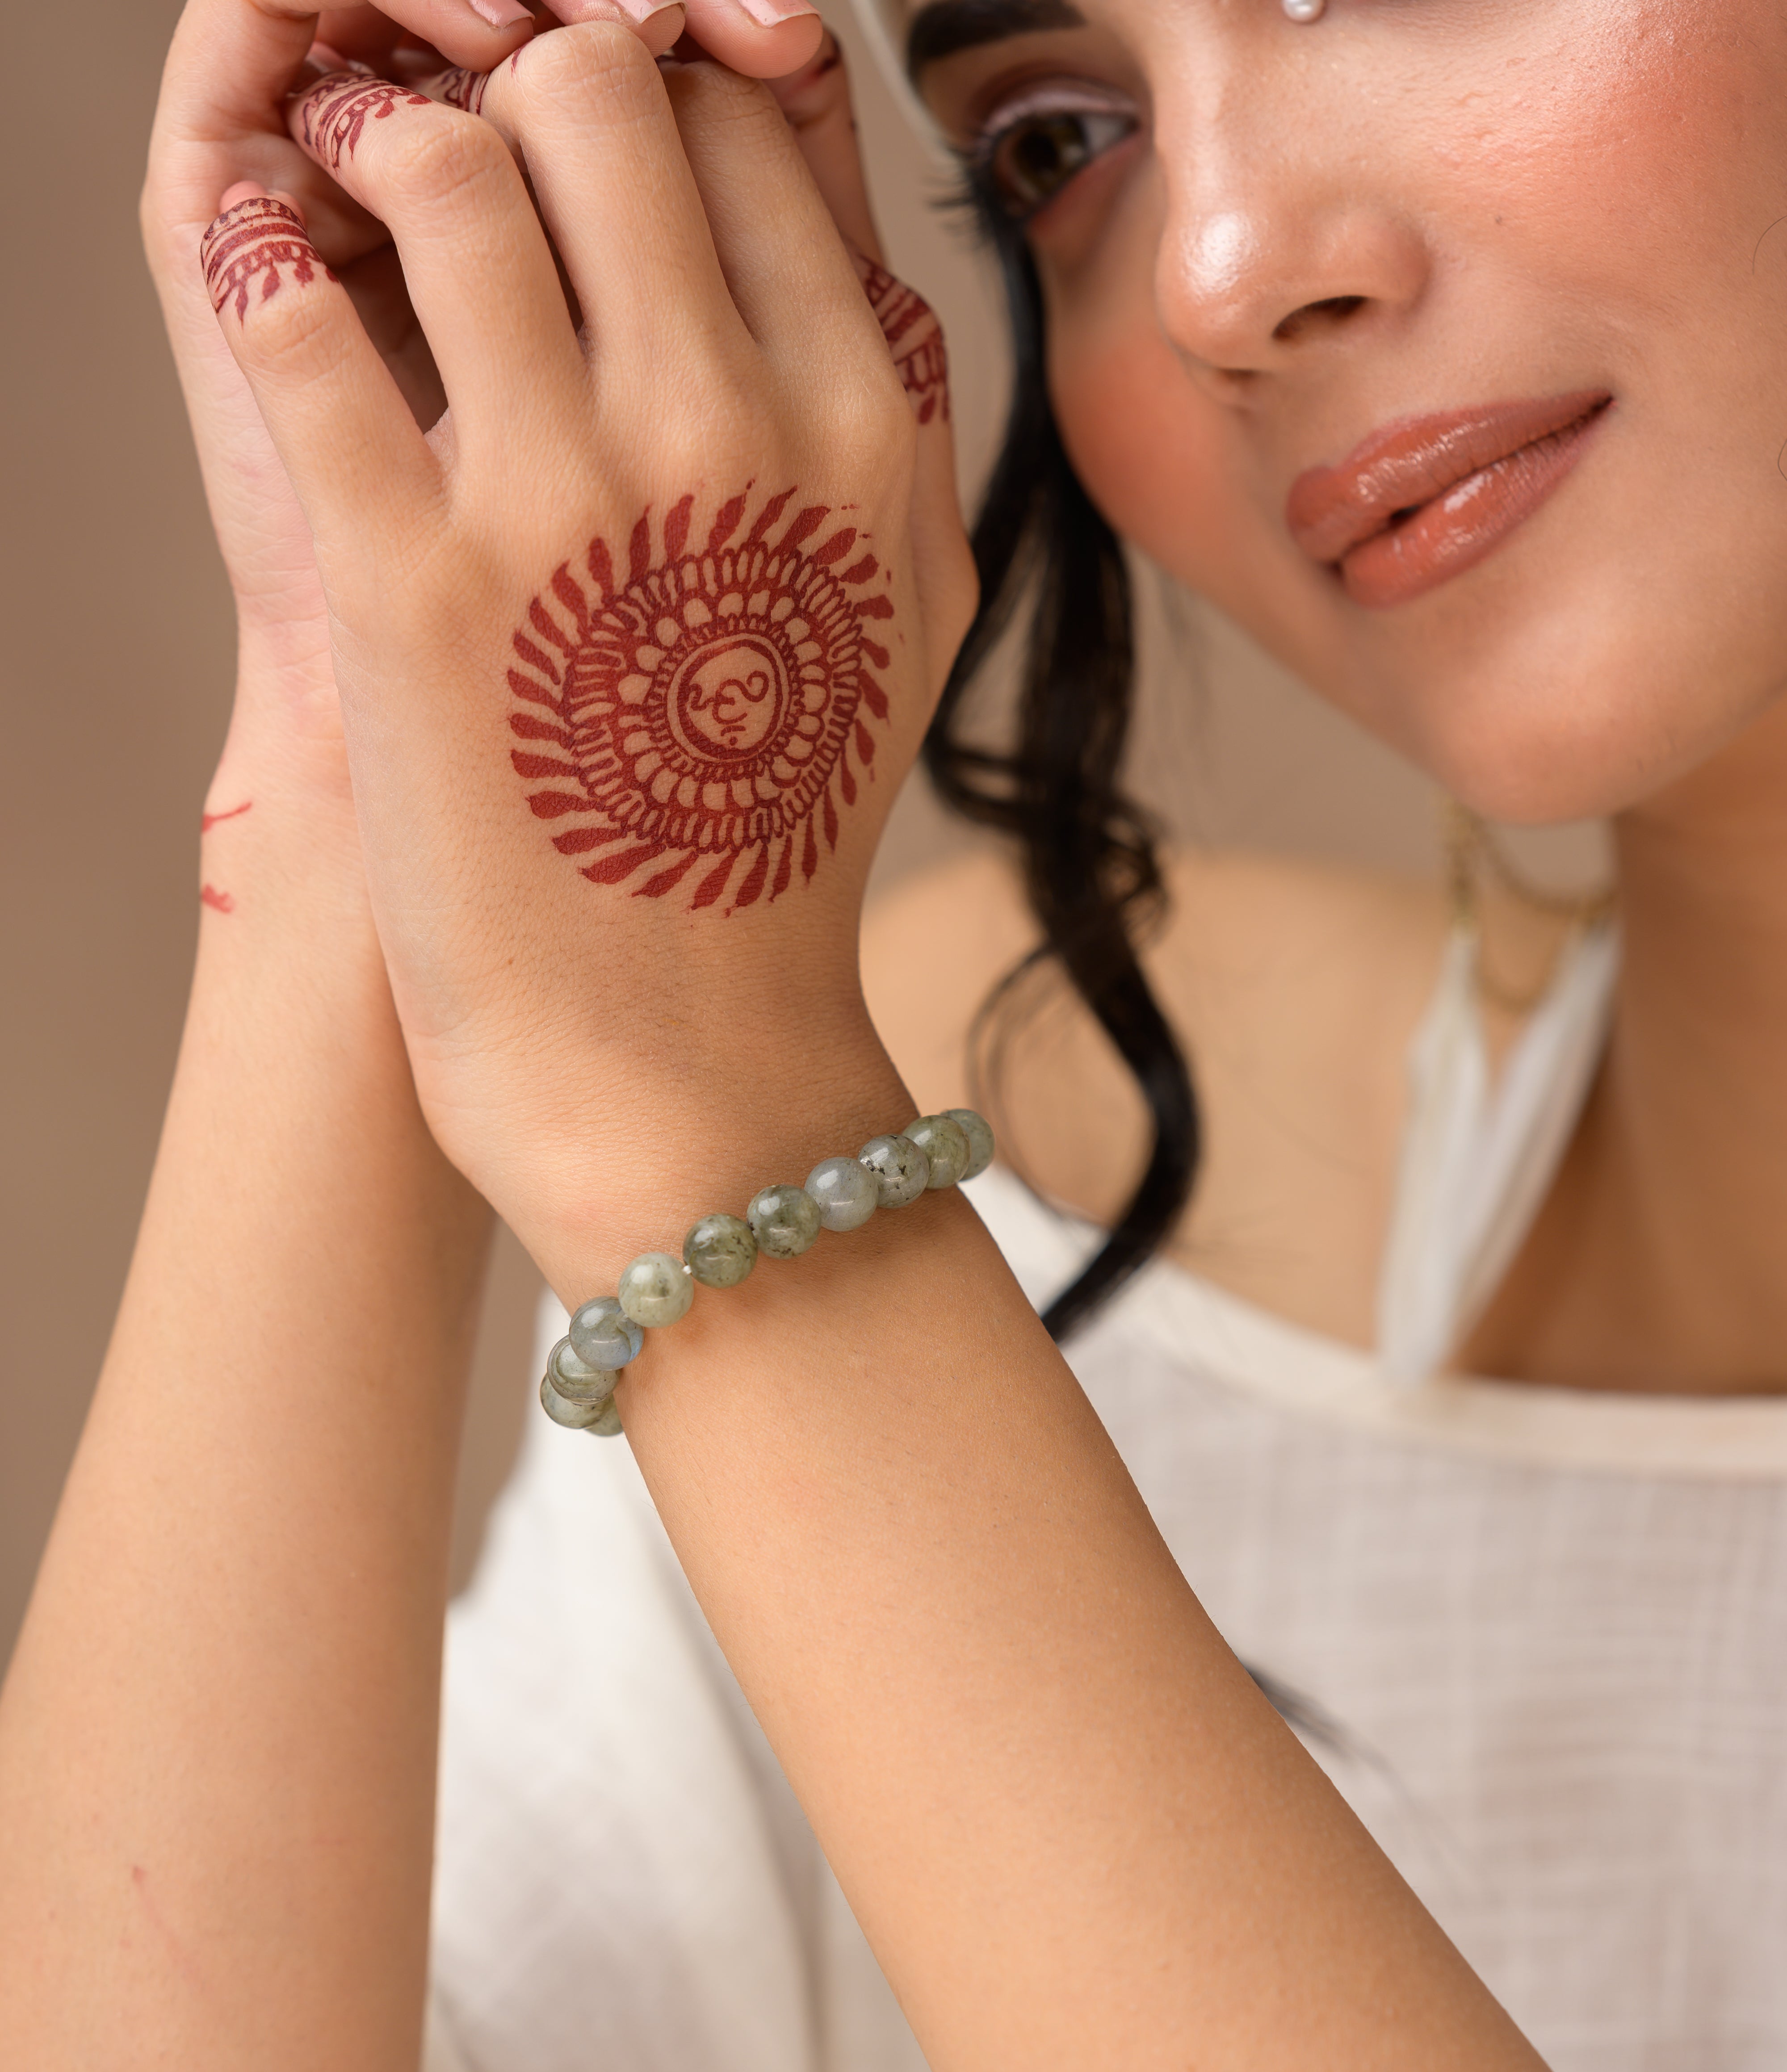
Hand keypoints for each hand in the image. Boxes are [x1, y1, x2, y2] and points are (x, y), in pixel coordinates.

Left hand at [201, 25, 974, 1264]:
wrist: (687, 1061)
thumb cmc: (778, 841)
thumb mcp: (903, 612)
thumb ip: (896, 412)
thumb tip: (841, 238)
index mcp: (862, 420)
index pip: (746, 115)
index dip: (651, 94)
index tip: (583, 161)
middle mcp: (731, 425)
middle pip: (600, 88)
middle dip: (516, 93)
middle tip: (463, 162)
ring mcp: (568, 497)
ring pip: (443, 159)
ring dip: (375, 155)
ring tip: (349, 211)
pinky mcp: (412, 580)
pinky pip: (298, 325)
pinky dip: (266, 272)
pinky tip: (275, 288)